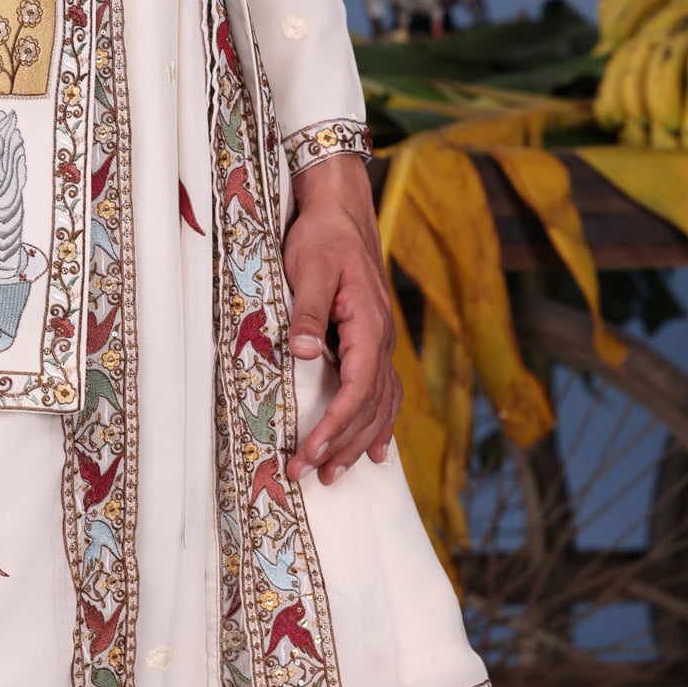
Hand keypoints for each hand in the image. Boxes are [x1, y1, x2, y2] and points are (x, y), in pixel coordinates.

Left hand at [281, 152, 400, 485]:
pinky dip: (380, 424)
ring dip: (359, 442)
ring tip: (336, 475)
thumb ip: (309, 311)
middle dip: (341, 445)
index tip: (311, 453)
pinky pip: (384, 392)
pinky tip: (376, 449)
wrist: (341, 211)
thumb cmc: (323, 237)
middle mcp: (383, 341)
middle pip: (370, 407)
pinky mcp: (373, 341)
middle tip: (309, 475)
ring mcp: (382, 343)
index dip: (336, 426)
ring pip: (380, 405)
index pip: (358, 390)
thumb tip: (303, 353)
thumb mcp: (310, 268)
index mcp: (370, 326)